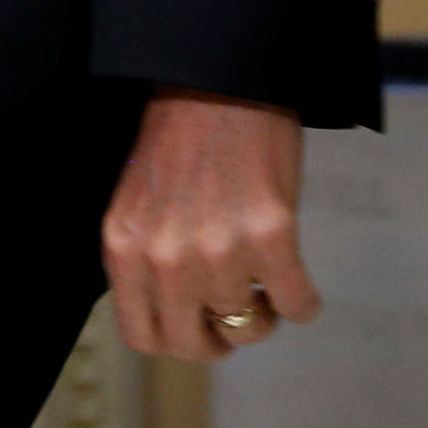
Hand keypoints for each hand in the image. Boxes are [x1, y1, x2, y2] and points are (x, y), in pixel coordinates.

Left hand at [101, 85, 320, 361]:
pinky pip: (296, 303)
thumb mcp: (138, 206)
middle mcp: (165, 256)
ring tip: (264, 276)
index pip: (142, 337)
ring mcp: (218, 249)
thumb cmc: (180, 142)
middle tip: (238, 313)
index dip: (175, 341)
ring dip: (264, 311)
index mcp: (123, 247)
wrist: (222, 82)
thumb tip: (174, 318)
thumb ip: (147, 261)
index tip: (197, 327)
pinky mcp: (270, 234)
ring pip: (248, 326)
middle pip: (194, 345)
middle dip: (220, 338)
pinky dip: (303, 300)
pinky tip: (296, 276)